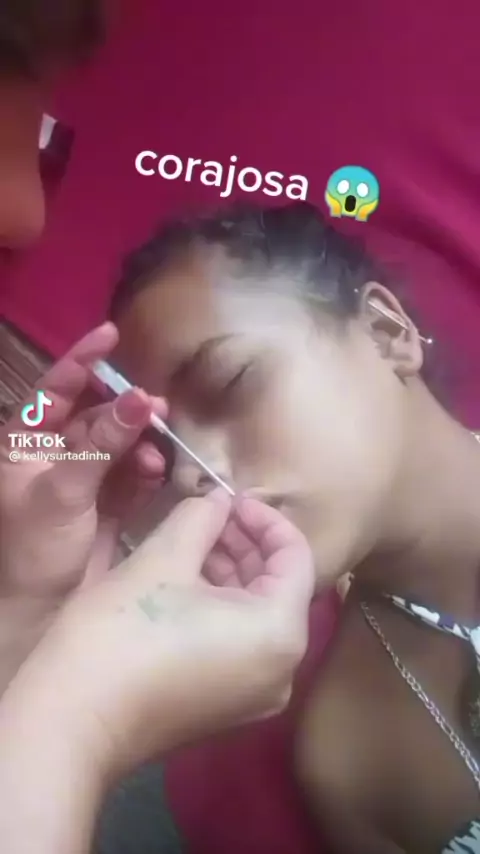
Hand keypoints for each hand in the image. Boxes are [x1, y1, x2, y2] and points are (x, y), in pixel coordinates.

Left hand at [0, 323, 165, 691]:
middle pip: (98, 414)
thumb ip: (103, 443)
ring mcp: (85, 477)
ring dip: (143, 443)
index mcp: (27, 441)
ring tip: (159, 454)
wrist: (42, 613)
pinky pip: (135, 473)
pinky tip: (159, 473)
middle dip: (127, 410)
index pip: (55, 389)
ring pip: (122, 443)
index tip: (111, 334)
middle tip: (157, 408)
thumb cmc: (33, 549)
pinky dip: (148, 471)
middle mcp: (56, 453)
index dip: (82, 360)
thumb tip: (141, 399)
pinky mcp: (110, 502)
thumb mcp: (63, 491)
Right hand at [12, 490, 314, 782]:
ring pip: (257, 615)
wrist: (71, 721)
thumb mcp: (164, 558)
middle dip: (245, 544)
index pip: (296, 556)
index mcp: (281, 633)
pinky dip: (221, 607)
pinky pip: (240, 643)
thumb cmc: (124, 631)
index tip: (228, 497)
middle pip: (279, 587)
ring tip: (193, 541)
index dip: (264, 518)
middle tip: (207, 513)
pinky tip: (186, 580)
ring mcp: (255, 696)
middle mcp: (283, 670)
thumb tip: (219, 498)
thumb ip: (202, 517)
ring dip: (231, 572)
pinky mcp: (226, 708)